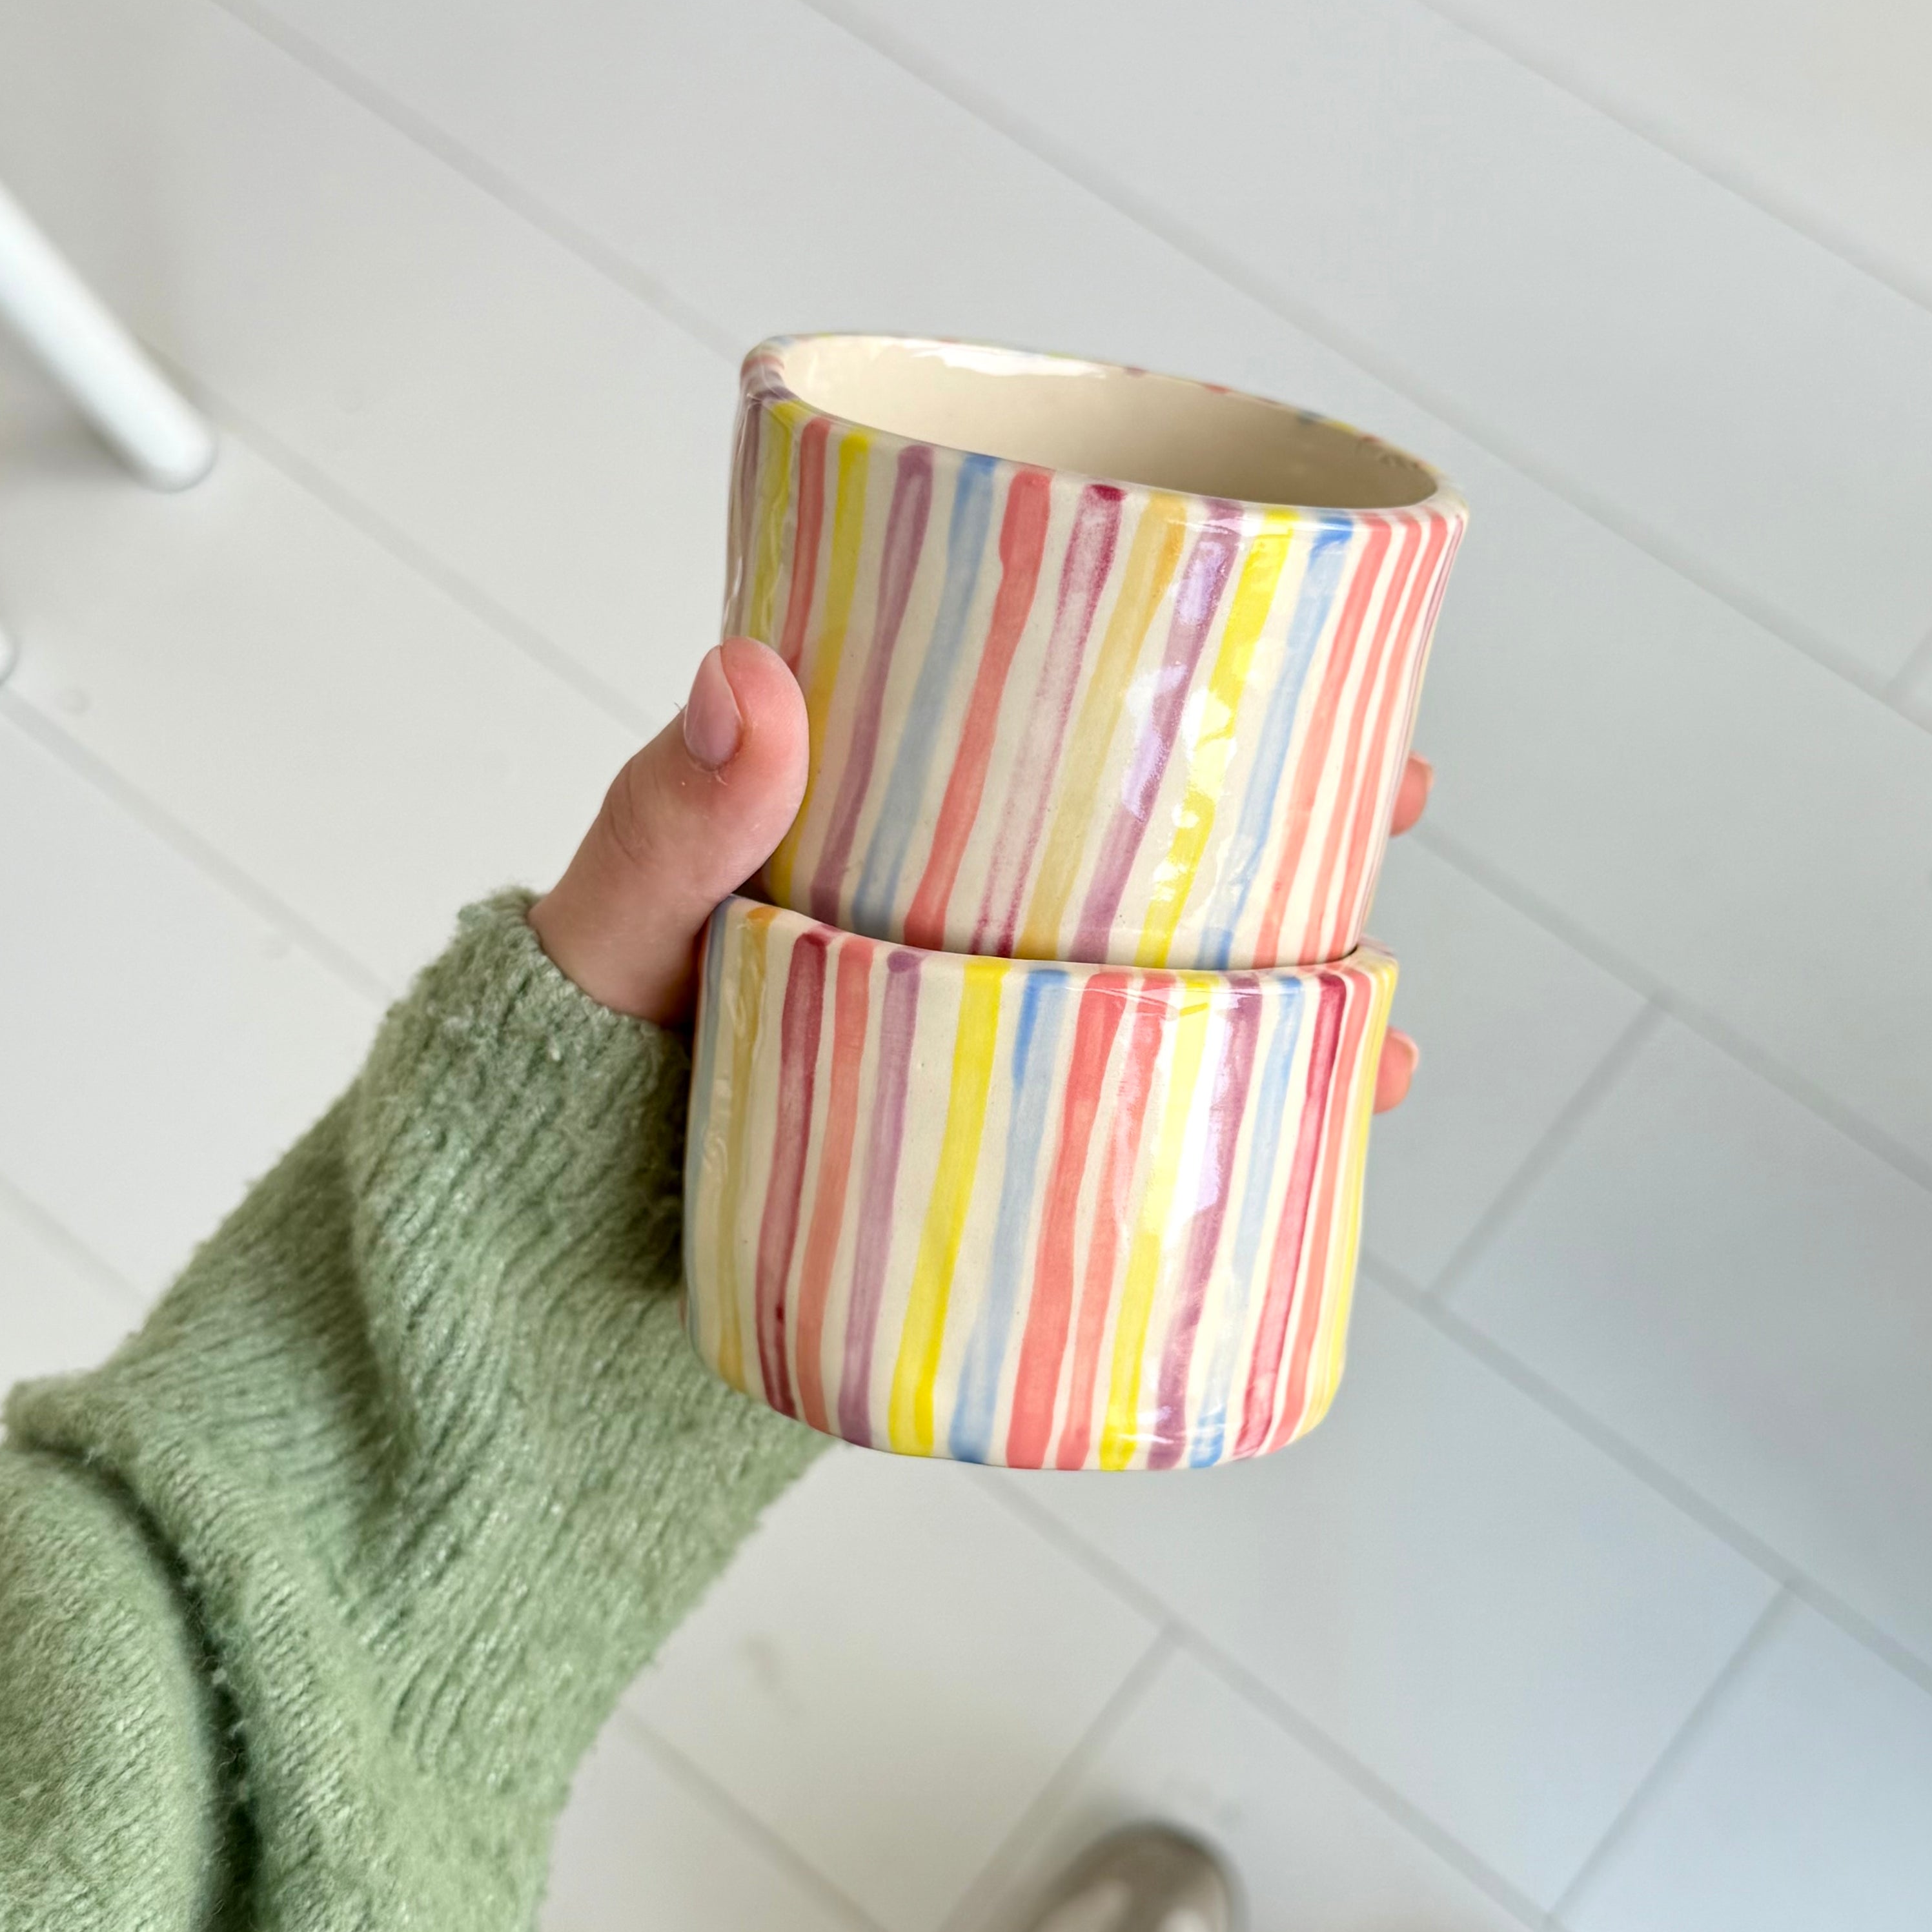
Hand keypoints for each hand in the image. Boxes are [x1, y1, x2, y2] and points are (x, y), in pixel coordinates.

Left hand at [532, 639, 1430, 1113]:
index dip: (1174, 668)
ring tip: (1385, 1021)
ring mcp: (970, 1050)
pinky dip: (1234, 1133)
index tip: (1301, 633)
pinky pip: (1131, 1133)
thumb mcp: (609, 943)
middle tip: (1393, 800)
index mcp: (868, 836)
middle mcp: (942, 930)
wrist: (537, 1298)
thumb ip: (662, 832)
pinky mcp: (984, 1171)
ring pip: (1164, 992)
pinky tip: (1320, 1142)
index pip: (1038, 714)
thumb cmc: (547, 1091)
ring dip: (1291, 989)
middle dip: (1283, 825)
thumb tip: (744, 675)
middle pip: (1142, 854)